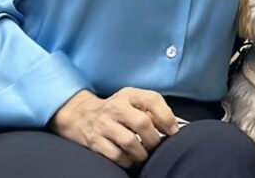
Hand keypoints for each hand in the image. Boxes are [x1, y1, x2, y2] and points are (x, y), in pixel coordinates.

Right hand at [49, 88, 178, 167]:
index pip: (152, 99)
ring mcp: (104, 124)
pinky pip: (116, 155)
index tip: (173, 130)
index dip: (166, 116)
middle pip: (142, 123)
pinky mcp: (95, 141)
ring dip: (141, 153)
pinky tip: (130, 159)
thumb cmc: (116, 110)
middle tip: (155, 145)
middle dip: (154, 139)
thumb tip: (173, 126)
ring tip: (143, 154)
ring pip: (129, 141)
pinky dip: (127, 160)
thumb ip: (152, 109)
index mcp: (129, 94)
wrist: (81, 116)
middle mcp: (116, 107)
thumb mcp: (132, 101)